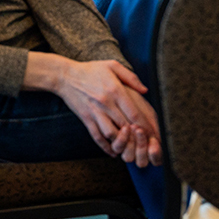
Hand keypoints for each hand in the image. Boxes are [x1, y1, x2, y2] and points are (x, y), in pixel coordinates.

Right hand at [34, 55, 162, 167]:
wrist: (65, 77)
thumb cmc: (91, 70)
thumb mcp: (112, 66)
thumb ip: (131, 77)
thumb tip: (145, 90)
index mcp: (115, 90)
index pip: (134, 112)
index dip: (145, 125)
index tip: (153, 133)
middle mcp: (106, 103)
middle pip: (125, 125)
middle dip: (138, 137)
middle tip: (148, 146)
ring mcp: (95, 112)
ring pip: (111, 134)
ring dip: (123, 143)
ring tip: (133, 148)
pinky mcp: (86, 119)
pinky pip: (97, 137)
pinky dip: (106, 147)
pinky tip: (114, 152)